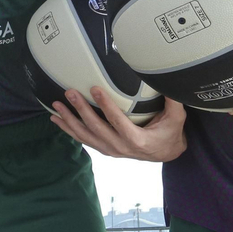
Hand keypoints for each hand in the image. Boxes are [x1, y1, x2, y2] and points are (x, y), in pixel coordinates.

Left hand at [52, 88, 186, 161]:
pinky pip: (83, 139)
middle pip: (96, 128)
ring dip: (69, 120)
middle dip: (81, 109)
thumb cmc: (170, 133)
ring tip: (56, 106)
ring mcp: (110, 150)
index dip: (106, 105)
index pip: (118, 121)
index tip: (95, 88)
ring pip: (85, 135)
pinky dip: (68, 129)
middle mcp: (120, 147)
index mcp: (137, 140)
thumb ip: (173, 101)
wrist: (165, 153)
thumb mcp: (176, 119)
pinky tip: (56, 119)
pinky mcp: (104, 149)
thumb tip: (167, 78)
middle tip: (70, 93)